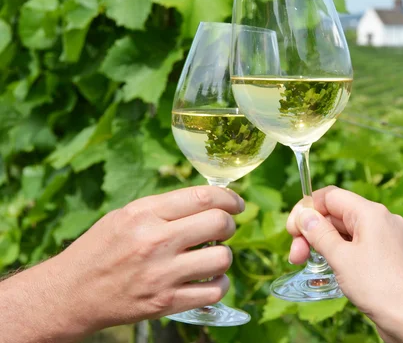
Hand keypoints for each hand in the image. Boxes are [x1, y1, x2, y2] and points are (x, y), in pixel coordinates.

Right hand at [0, 186, 243, 342]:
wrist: (71, 293)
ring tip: (212, 256)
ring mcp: (162, 273)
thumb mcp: (126, 215)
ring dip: (224, 256)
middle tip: (223, 229)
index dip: (229, 198)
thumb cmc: (100, 249)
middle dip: (229, 224)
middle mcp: (155, 240)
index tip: (235, 204)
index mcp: (145, 213)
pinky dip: (220, 284)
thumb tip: (208, 201)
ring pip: (222, 258)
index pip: (203, 196)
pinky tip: (211, 279)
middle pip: (219, 224)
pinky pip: (214, 291)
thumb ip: (165, 207)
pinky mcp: (166, 302)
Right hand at [287, 187, 402, 324]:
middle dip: (311, 231)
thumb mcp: (340, 257)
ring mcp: (385, 236)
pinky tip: (326, 264)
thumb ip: (318, 233)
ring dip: (321, 242)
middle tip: (295, 255)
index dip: (307, 209)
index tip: (291, 230)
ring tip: (304, 262)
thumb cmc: (376, 286)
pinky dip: (338, 250)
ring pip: (344, 230)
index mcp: (370, 212)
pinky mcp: (385, 253)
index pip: (330, 196)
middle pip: (335, 214)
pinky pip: (355, 243)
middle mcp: (380, 219)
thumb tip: (304, 214)